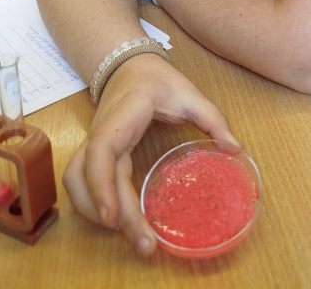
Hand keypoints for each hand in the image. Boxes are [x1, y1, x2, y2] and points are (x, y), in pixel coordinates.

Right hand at [62, 55, 240, 255]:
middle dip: (113, 215)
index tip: (112, 217)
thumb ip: (212, 118)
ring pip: (76, 181)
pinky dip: (92, 202)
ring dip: (92, 211)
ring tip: (128, 235)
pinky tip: (116, 220)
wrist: (130, 65)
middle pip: (92, 177)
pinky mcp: (96, 152)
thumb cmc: (156, 79)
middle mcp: (101, 133)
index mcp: (122, 117)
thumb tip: (234, 147)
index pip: (101, 152)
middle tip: (145, 244)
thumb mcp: (188, 92)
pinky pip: (81, 180)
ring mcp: (95, 143)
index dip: (101, 186)